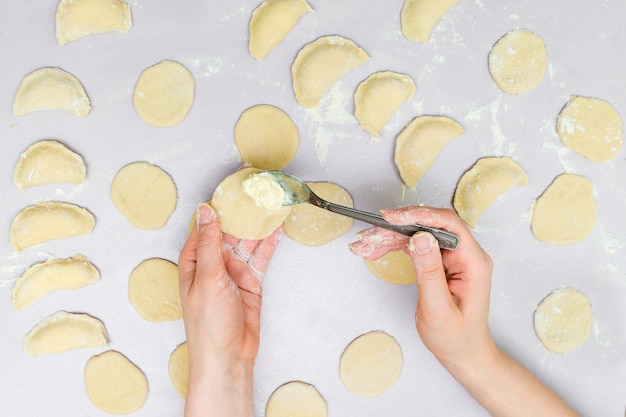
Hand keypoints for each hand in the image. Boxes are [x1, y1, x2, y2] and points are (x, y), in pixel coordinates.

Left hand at [178, 203, 281, 416]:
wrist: (227, 357)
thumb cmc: (208, 324)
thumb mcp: (207, 279)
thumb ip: (209, 244)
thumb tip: (206, 212)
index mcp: (194, 260)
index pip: (206, 224)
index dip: (219, 203)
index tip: (232, 184)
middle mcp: (213, 263)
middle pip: (229, 229)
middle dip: (242, 210)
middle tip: (258, 187)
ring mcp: (233, 271)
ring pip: (247, 240)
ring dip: (259, 223)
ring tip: (272, 201)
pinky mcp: (251, 281)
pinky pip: (260, 256)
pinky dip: (269, 242)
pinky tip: (278, 226)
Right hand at [349, 206, 494, 365]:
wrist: (463, 353)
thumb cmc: (456, 338)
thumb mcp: (438, 309)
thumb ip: (429, 272)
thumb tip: (421, 238)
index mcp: (473, 262)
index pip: (448, 225)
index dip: (419, 215)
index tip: (392, 218)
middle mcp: (465, 255)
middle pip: (428, 227)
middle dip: (395, 229)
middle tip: (368, 237)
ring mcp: (452, 258)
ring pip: (417, 235)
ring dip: (389, 238)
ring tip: (364, 245)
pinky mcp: (439, 262)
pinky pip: (415, 246)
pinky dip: (393, 247)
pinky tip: (375, 251)